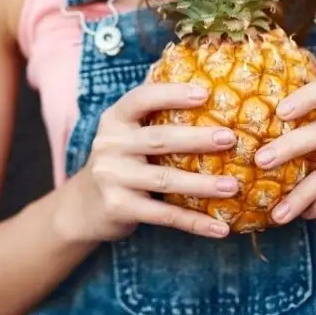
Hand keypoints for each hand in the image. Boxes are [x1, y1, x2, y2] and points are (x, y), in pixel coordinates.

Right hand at [54, 83, 238, 243]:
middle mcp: (109, 145)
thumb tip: (205, 86)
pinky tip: (220, 228)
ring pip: (165, 179)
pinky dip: (194, 222)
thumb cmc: (121, 162)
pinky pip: (163, 214)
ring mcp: (112, 178)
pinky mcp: (119, 207)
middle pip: (159, 139)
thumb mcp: (126, 134)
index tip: (205, 93)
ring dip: (202, 184)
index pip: (141, 99)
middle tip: (230, 138)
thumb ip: (153, 116)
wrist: (83, 206)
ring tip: (232, 186)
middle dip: (197, 139)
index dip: (172, 94)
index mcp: (115, 120)